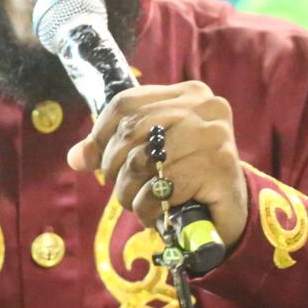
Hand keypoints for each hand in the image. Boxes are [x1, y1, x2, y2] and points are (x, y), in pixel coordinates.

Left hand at [66, 82, 247, 246]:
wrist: (231, 211)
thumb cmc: (187, 178)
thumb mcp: (150, 155)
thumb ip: (115, 149)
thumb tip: (76, 156)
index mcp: (187, 94)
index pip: (126, 102)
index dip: (101, 133)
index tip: (95, 160)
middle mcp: (204, 107)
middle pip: (131, 130)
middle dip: (114, 167)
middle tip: (121, 190)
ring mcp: (215, 135)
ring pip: (143, 161)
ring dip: (130, 192)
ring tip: (138, 203)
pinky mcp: (219, 167)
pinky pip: (163, 186)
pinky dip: (148, 206)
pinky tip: (153, 213)